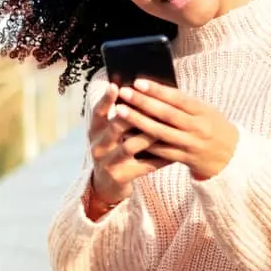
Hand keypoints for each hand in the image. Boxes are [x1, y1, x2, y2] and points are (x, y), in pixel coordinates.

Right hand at [88, 83, 169, 207]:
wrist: (107, 185)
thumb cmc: (114, 152)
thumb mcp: (110, 135)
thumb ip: (121, 118)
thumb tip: (140, 91)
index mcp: (95, 132)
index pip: (98, 112)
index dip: (106, 99)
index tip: (115, 85)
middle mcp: (98, 146)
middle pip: (115, 127)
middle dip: (134, 115)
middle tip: (151, 104)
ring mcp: (108, 163)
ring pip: (130, 146)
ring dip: (149, 135)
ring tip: (166, 126)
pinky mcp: (120, 177)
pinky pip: (144, 165)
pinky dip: (160, 158)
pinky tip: (174, 152)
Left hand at [115, 79, 237, 180]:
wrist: (232, 157)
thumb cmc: (214, 127)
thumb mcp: (206, 111)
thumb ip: (184, 103)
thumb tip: (156, 90)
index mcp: (203, 111)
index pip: (178, 98)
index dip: (158, 90)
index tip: (138, 82)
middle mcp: (197, 127)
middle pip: (166, 114)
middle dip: (143, 103)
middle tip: (124, 93)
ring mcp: (191, 144)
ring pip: (161, 133)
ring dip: (138, 122)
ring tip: (120, 112)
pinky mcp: (185, 159)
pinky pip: (161, 151)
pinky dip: (144, 143)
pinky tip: (127, 135)